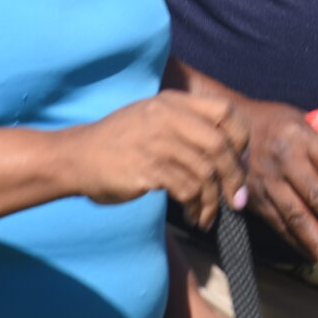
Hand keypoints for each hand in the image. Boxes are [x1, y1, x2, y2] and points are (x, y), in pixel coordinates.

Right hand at [69, 92, 248, 230]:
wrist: (77, 156)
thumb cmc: (121, 142)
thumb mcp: (154, 118)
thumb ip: (188, 127)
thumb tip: (231, 157)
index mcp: (174, 102)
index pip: (226, 111)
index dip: (240, 138)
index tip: (238, 161)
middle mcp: (168, 116)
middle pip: (220, 145)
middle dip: (234, 177)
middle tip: (236, 200)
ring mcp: (157, 141)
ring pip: (205, 172)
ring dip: (213, 200)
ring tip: (208, 214)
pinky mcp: (147, 167)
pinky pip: (186, 189)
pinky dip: (196, 206)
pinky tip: (192, 215)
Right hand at [238, 98, 317, 273]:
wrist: (225, 130)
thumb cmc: (279, 126)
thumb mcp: (308, 120)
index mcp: (300, 136)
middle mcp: (284, 161)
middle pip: (316, 195)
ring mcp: (267, 183)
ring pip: (295, 217)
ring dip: (317, 243)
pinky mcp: (254, 200)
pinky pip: (280, 225)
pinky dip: (298, 243)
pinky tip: (314, 256)